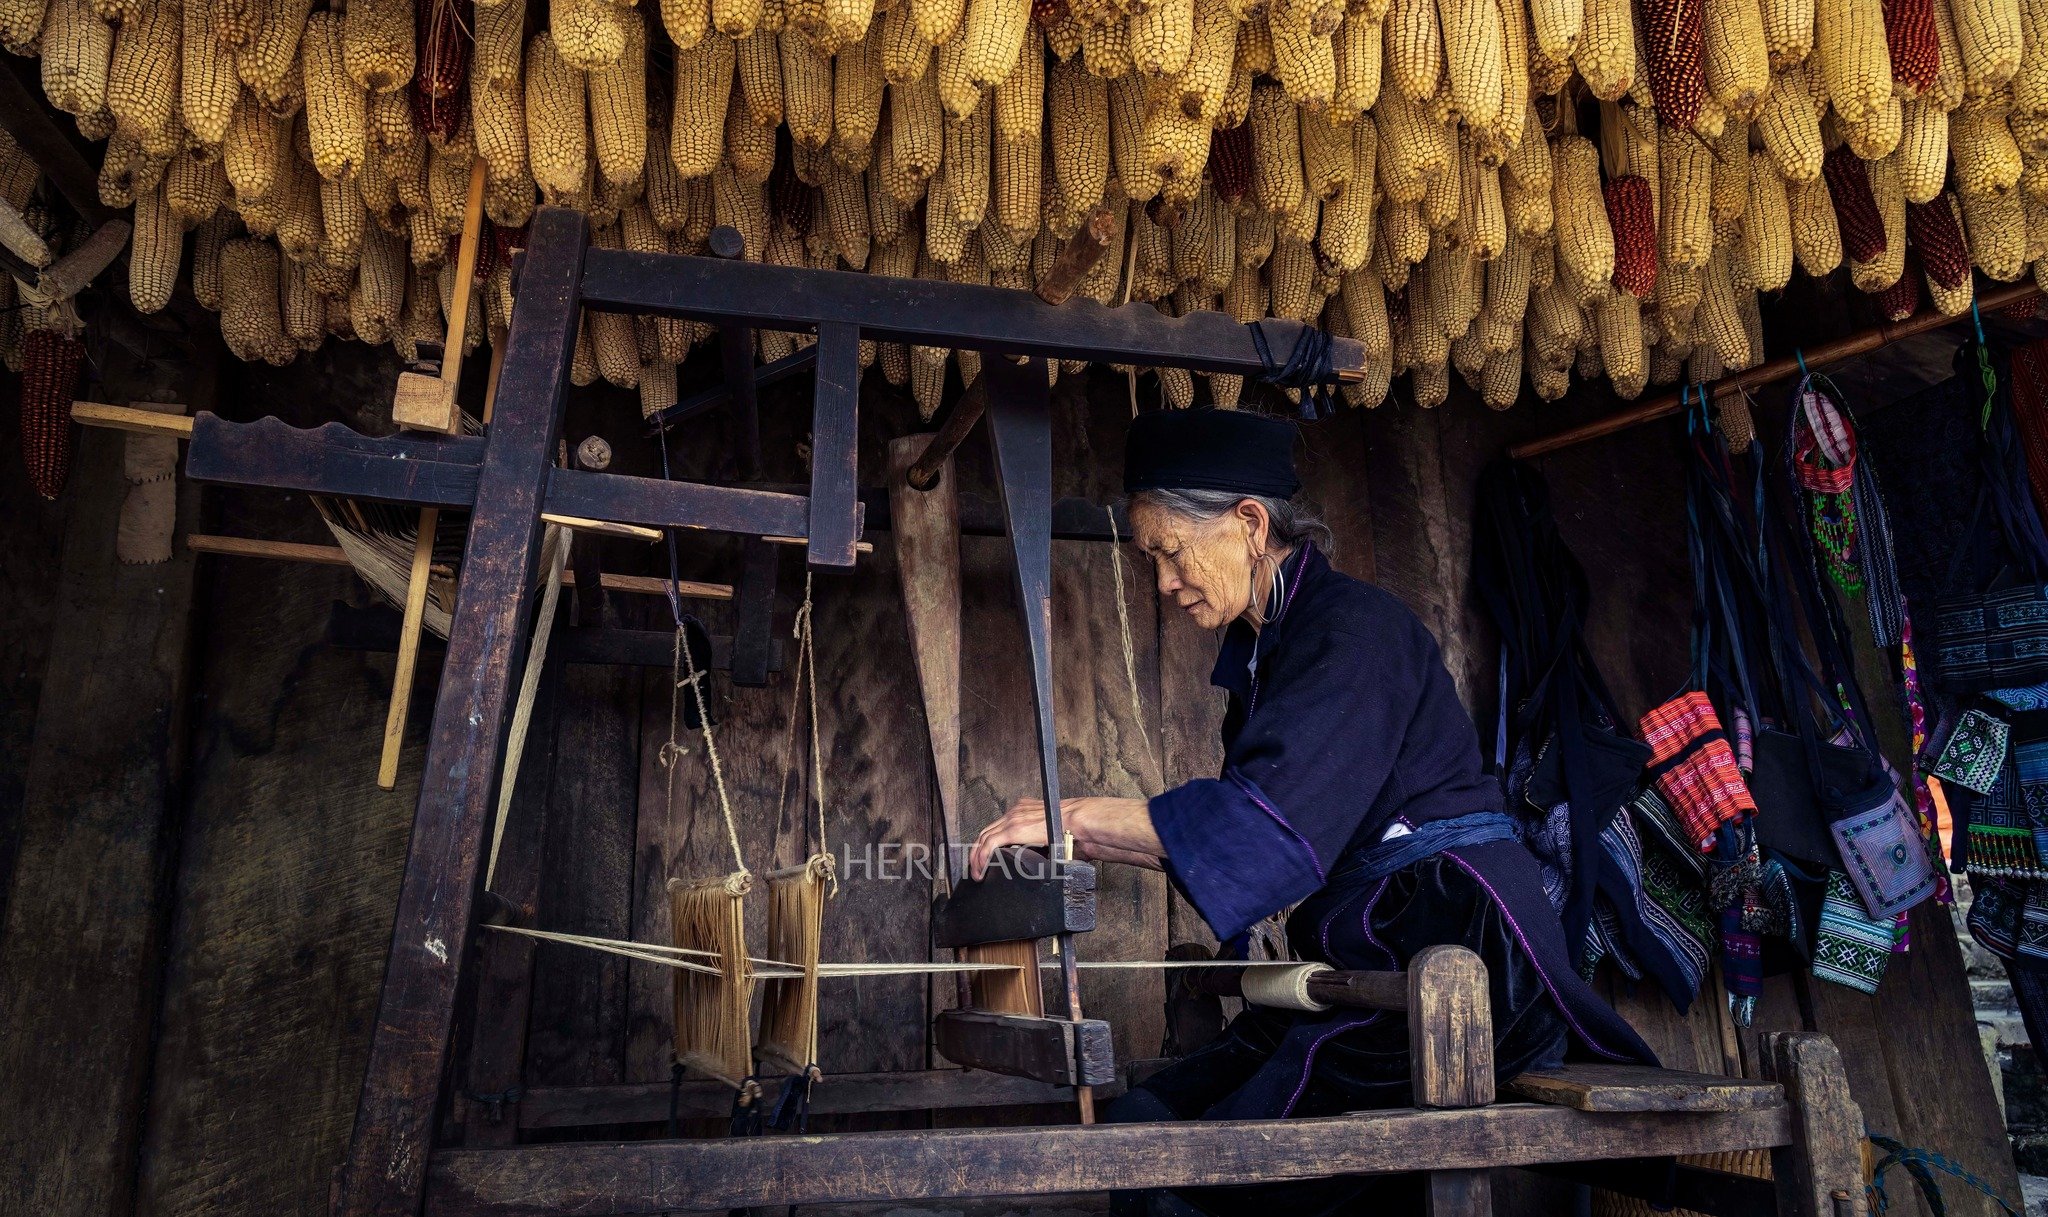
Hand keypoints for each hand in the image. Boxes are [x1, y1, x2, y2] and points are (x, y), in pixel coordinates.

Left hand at [968, 796, 1166, 878]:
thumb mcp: (1054, 834)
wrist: (1080, 822)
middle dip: (978, 850)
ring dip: (976, 857)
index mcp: (1025, 810)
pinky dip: (981, 858)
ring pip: (984, 838)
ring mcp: (1013, 819)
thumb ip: (1044, 841)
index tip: (986, 856)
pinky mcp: (1013, 830)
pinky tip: (979, 870)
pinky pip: (988, 845)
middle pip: (987, 831)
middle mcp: (1016, 811)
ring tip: (976, 872)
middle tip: (976, 866)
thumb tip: (1047, 858)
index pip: (1000, 825)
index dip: (989, 842)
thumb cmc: (1075, 830)